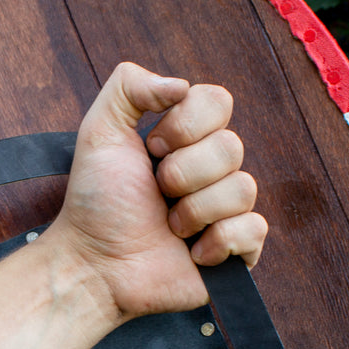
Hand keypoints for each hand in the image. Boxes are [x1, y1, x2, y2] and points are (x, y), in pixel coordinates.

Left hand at [45, 61, 268, 320]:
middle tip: (156, 192)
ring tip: (168, 225)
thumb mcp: (100, 131)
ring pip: (243, 188)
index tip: (152, 148)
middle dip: (182, 172)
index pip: (219, 101)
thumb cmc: (96, 202)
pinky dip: (217, 241)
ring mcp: (227, 210)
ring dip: (194, 210)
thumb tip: (180, 84)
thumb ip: (129, 86)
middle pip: (231, 146)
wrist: (94, 263)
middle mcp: (211, 169)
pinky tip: (192, 252)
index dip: (185, 125)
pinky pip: (254, 229)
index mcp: (188, 138)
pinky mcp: (238, 250)